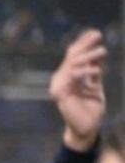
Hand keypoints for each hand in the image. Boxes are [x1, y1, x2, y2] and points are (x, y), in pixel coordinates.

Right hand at [50, 29, 107, 151]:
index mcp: (67, 77)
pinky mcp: (60, 93)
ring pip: (72, 63)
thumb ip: (93, 73)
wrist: (87, 129)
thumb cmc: (90, 110)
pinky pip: (72, 76)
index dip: (83, 43)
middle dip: (85, 44)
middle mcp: (60, 79)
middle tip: (98, 35)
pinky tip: (96, 69)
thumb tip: (97, 56)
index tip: (96, 33)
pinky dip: (85, 70)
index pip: (73, 55)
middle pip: (71, 56)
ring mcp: (59, 85)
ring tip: (103, 51)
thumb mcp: (95, 87)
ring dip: (89, 56)